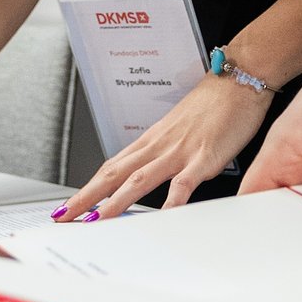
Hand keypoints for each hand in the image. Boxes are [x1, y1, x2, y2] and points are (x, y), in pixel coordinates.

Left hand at [56, 74, 270, 221]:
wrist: (236, 81)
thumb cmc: (213, 105)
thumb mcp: (179, 131)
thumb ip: (164, 153)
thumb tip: (149, 172)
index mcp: (150, 140)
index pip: (110, 168)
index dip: (88, 188)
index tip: (70, 205)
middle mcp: (157, 145)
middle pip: (113, 174)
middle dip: (87, 197)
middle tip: (65, 215)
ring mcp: (178, 151)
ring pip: (138, 179)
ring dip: (116, 202)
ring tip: (98, 220)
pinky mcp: (203, 157)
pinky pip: (183, 184)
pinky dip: (171, 202)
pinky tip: (162, 218)